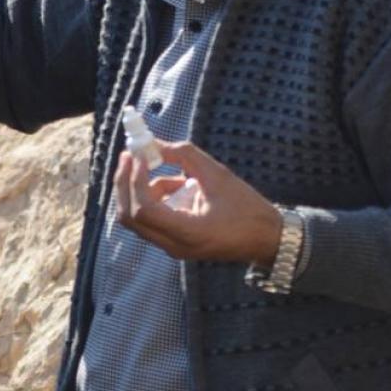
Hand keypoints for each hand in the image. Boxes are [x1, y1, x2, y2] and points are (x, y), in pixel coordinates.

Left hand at [114, 140, 281, 265]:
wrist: (266, 239)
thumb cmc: (246, 208)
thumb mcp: (217, 174)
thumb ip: (184, 155)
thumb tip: (153, 143)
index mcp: (187, 232)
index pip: (143, 209)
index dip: (135, 179)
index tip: (140, 154)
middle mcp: (174, 245)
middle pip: (129, 217)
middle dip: (124, 182)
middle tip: (130, 155)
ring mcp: (173, 247)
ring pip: (136, 220)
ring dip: (138, 189)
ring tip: (160, 168)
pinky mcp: (175, 243)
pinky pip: (150, 221)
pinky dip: (151, 198)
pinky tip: (172, 183)